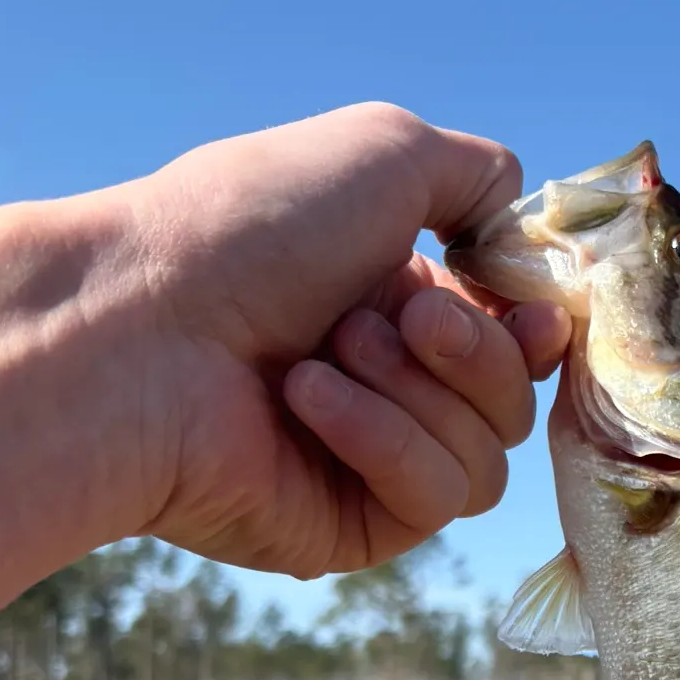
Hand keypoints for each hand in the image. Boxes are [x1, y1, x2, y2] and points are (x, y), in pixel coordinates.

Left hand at [122, 103, 569, 576]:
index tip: (530, 313)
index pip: (520, 347)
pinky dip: (382, 439)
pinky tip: (305, 400)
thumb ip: (480, 177)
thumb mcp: (387, 151)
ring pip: (486, 460)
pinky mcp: (350, 528)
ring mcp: (372, 463)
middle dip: (471, 352)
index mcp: (404, 305)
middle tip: (395, 314)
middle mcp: (393, 387)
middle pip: (515, 405)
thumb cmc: (255, 227)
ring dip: (417, 392)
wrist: (143, 323)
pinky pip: (432, 498)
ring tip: (327, 351)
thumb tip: (515, 235)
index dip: (536, 334)